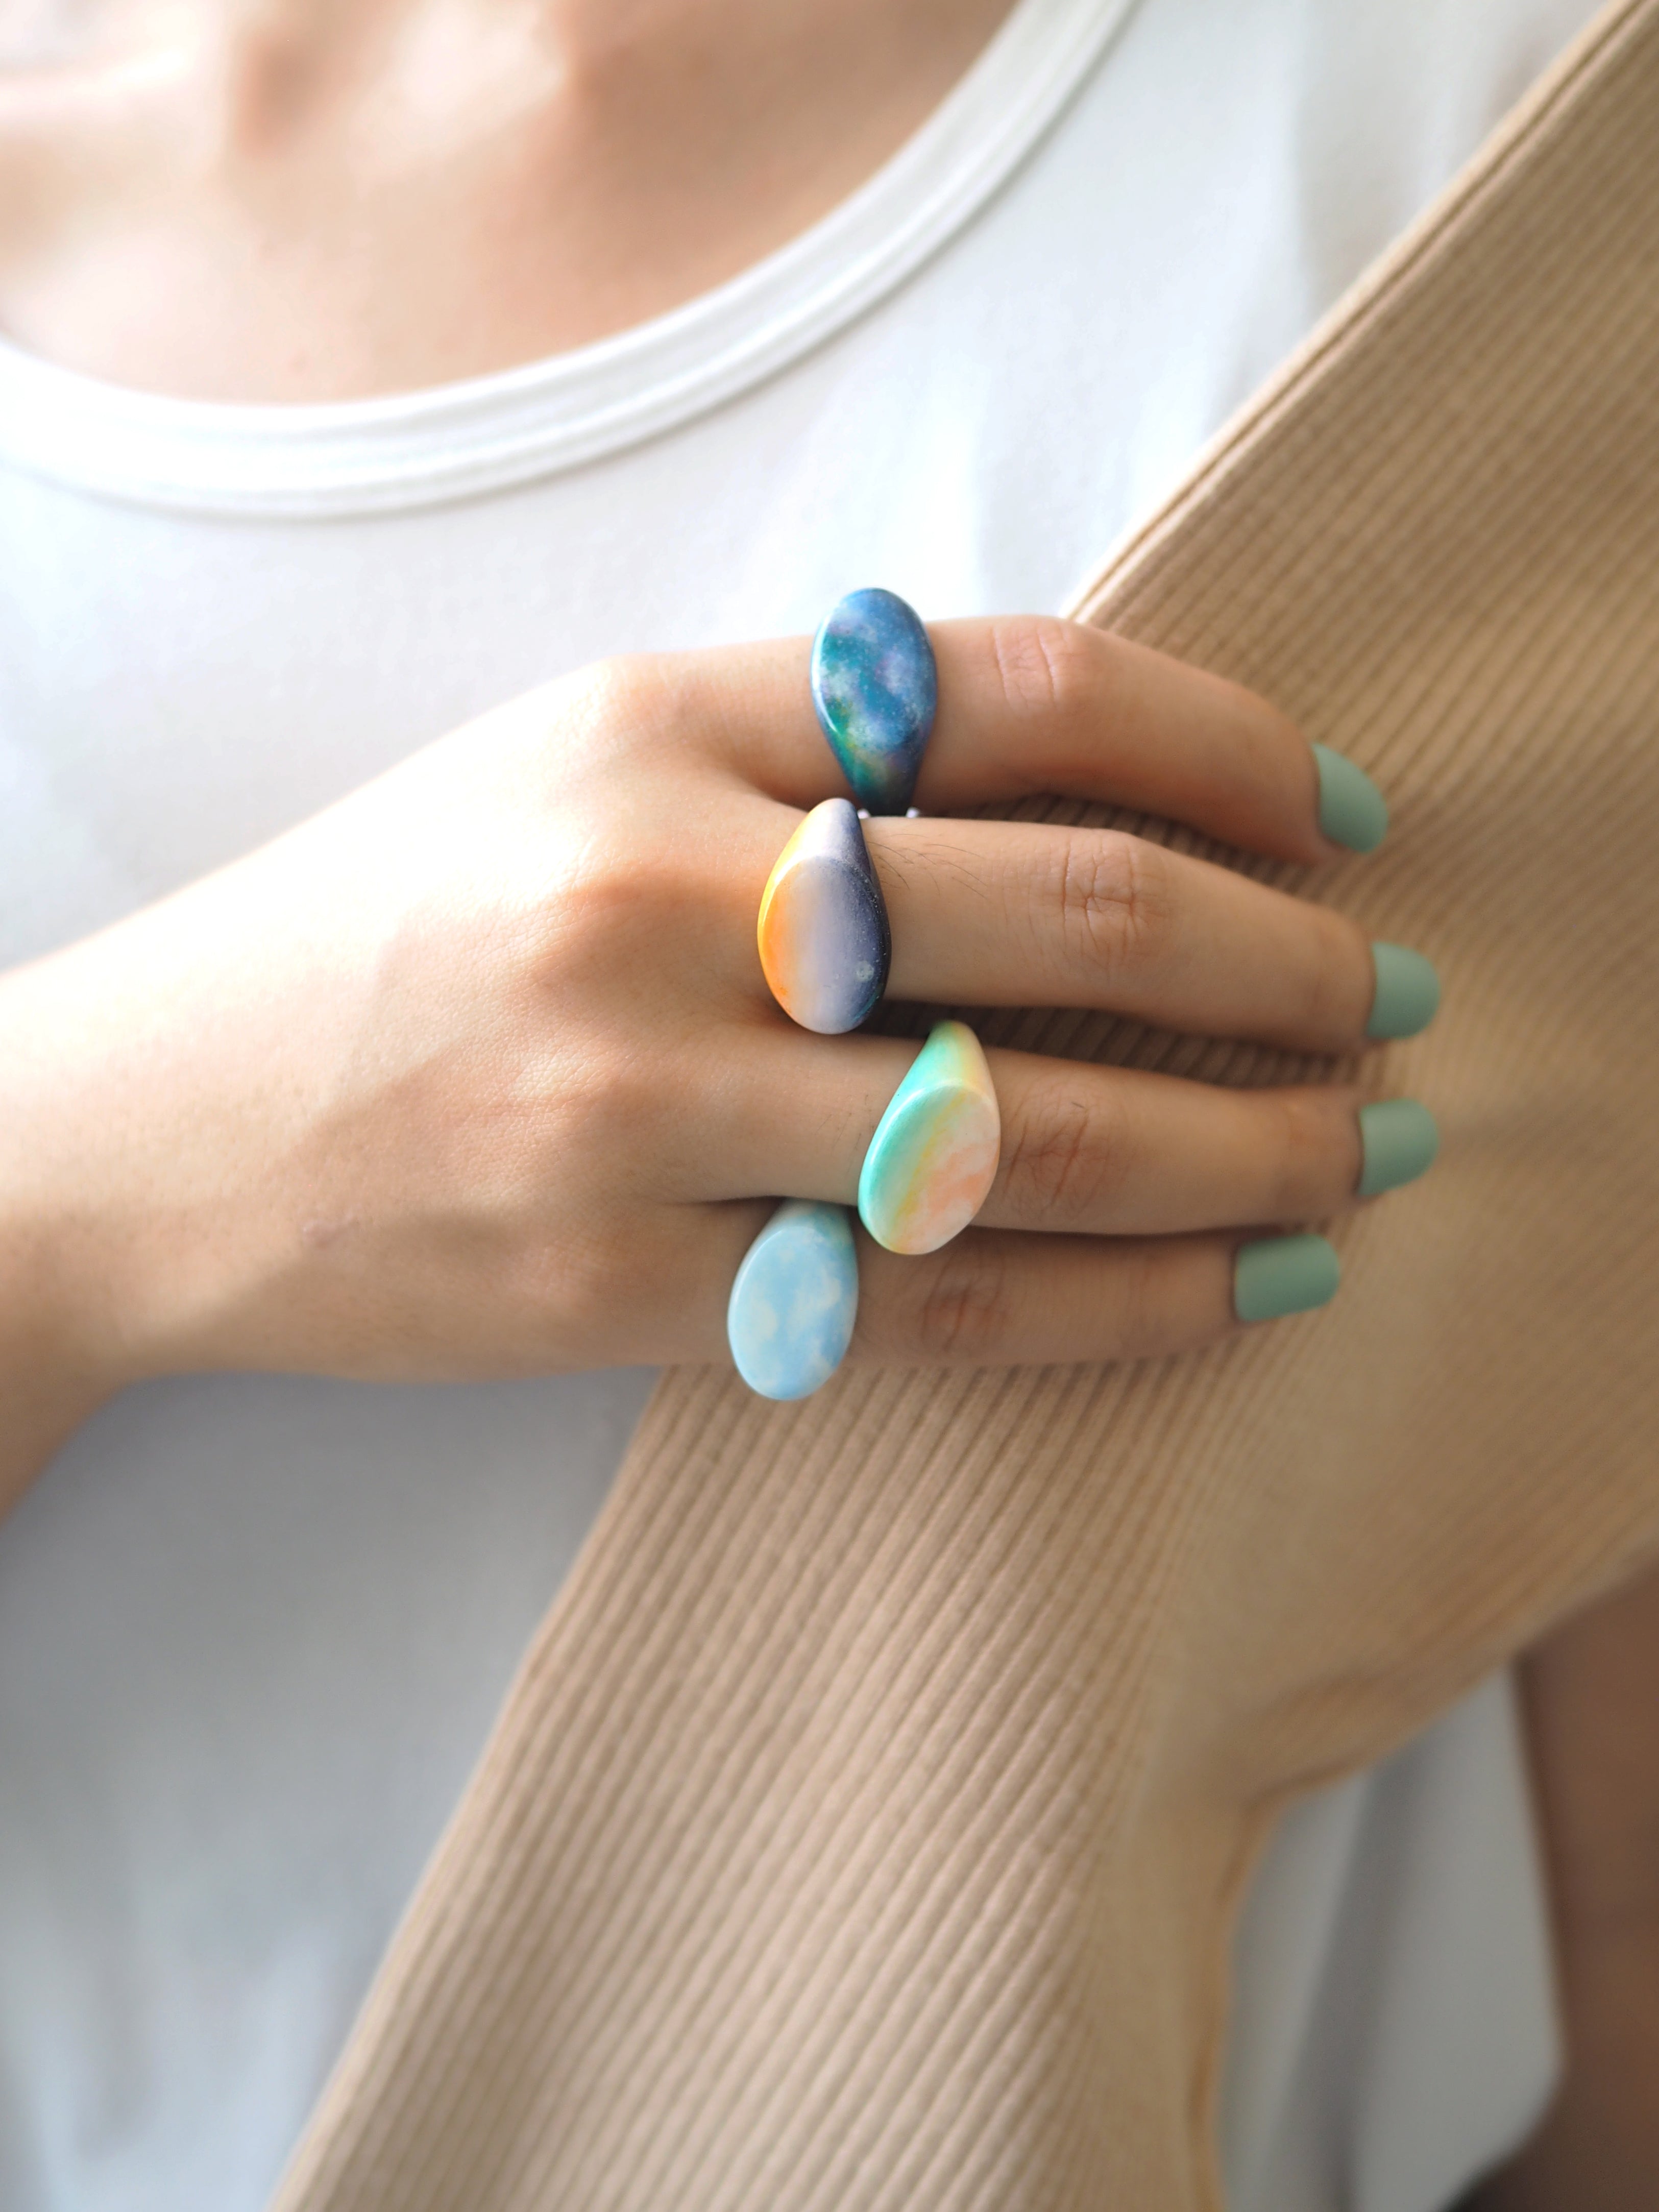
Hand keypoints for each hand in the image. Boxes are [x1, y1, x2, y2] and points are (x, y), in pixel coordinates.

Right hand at [0, 617, 1430, 1498]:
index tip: (1342, 819)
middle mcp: (654, 895)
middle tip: (1387, 1005)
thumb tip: (1101, 794)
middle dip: (1284, 967)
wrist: (147, 1134)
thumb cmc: (391, 929)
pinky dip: (1121, 1305)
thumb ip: (809, 752)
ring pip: (1031, 1132)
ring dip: (1244, 1152)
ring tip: (1355, 1163)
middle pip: (1068, 912)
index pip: (1021, 689)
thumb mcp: (575, 764)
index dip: (1233, 746)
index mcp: (651, 722)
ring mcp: (637, 1106)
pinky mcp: (623, 1293)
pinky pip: (937, 1304)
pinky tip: (1231, 1291)